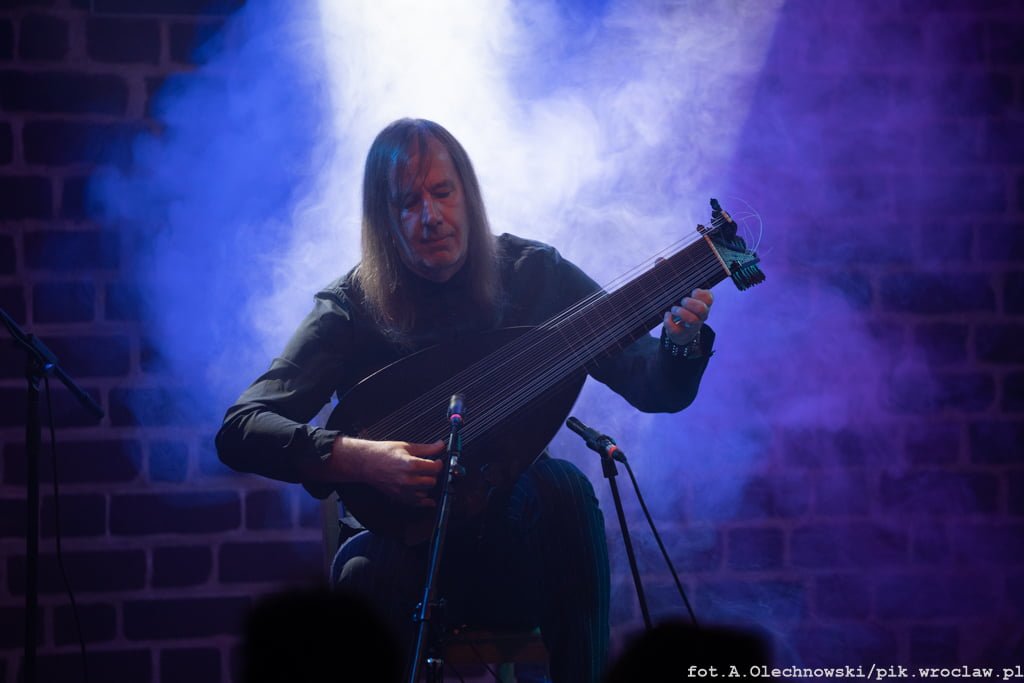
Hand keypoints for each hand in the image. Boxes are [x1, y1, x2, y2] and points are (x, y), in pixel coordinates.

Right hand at [330, 436, 444, 506]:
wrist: (366, 463)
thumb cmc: (383, 453)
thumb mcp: (406, 446)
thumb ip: (426, 448)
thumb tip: (440, 445)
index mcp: (410, 465)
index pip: (435, 468)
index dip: (439, 463)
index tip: (438, 461)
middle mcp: (408, 480)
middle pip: (432, 481)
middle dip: (433, 474)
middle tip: (430, 468)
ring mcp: (403, 490)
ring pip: (426, 492)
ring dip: (427, 485)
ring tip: (423, 477)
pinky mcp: (399, 497)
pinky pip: (417, 503)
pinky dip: (424, 500)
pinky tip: (429, 499)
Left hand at [663, 288, 712, 345]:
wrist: (684, 334)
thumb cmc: (688, 313)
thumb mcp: (693, 302)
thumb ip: (697, 295)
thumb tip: (697, 292)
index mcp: (704, 307)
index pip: (708, 299)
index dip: (700, 293)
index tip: (693, 293)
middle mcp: (700, 317)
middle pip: (702, 309)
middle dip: (690, 302)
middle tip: (683, 301)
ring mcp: (692, 327)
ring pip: (692, 320)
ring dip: (680, 312)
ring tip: (674, 309)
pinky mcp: (681, 334)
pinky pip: (675, 330)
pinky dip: (668, 321)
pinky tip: (668, 315)